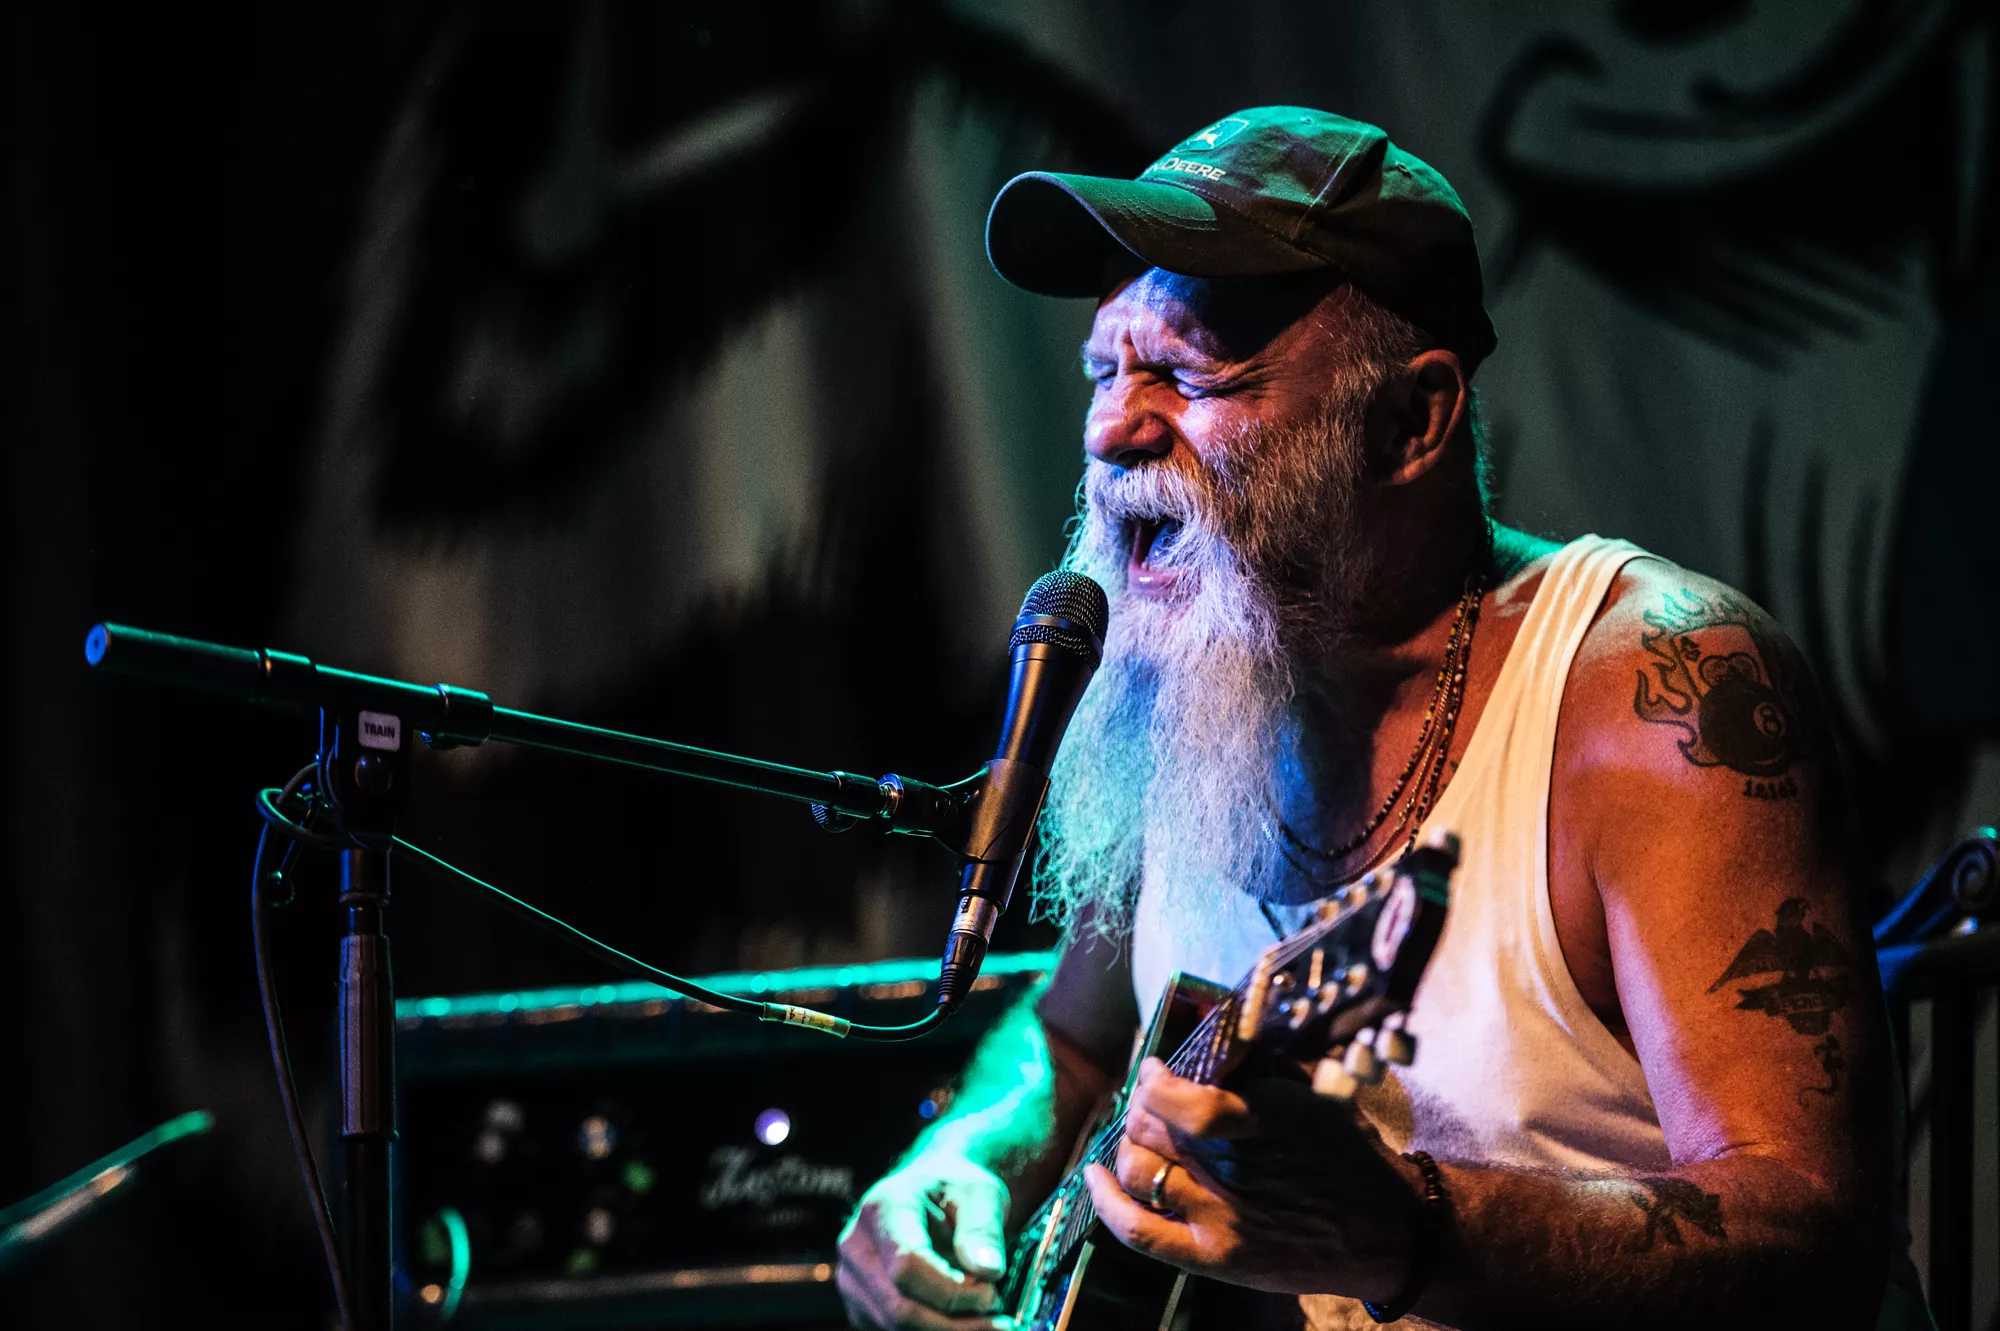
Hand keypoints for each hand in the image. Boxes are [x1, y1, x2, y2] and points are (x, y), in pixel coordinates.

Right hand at [837, 1153, 1014, 1328]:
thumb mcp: (981, 1193)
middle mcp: (856, 1246)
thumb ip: (983, 1229)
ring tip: (986, 1319)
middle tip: (1000, 1322)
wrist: (934, 1192)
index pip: (907, 1264)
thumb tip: (988, 1272)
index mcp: (882, 1208)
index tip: (993, 1294)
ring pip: (897, 1328)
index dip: (952, 1291)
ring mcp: (853, 1280)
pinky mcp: (861, 1306)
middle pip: (899, 1307)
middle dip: (955, 1324)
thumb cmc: (956, 1190)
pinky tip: (964, 1321)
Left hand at [1082, 1057, 1423, 1300]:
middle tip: (1154, 1102)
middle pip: (1151, 1130)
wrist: (1386, 1234)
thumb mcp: (1316, 1093)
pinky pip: (1140, 1232)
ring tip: (1141, 1135)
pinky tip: (1094, 1178)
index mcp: (1262, 1124)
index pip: (1183, 1102)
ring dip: (1129, 1145)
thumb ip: (1261, 1066)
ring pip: (1139, 1170)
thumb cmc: (1349, 1155)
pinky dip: (1107, 1203)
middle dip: (1144, 1108)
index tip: (1157, 1069)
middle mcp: (1236, 1173)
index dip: (1156, 1080)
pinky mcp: (1215, 1257)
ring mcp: (1222, 1219)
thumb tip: (1210, 1031)